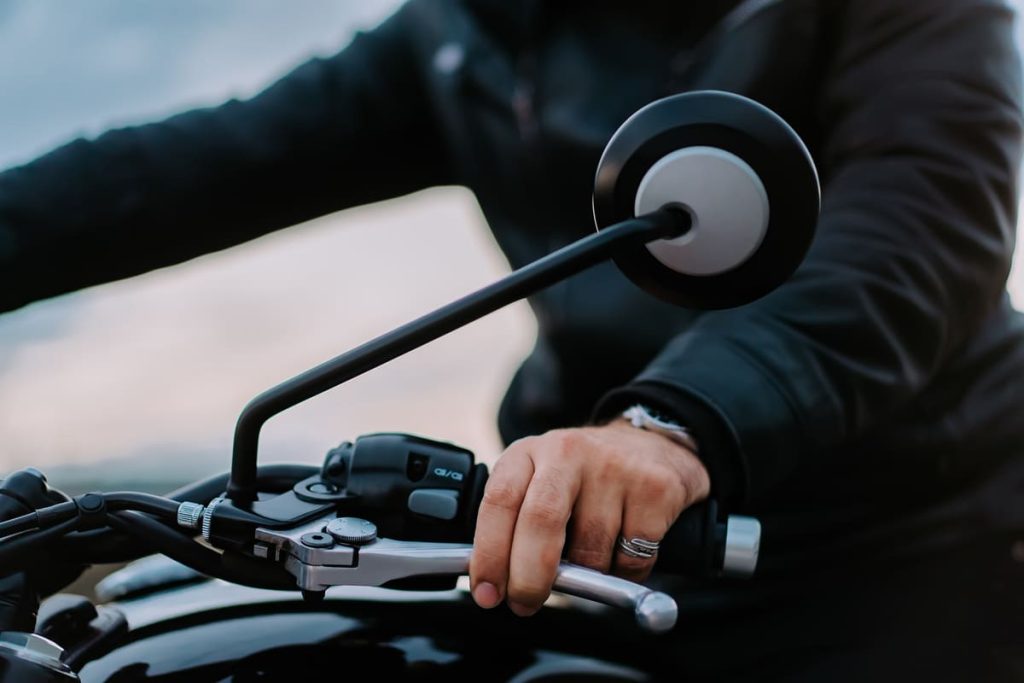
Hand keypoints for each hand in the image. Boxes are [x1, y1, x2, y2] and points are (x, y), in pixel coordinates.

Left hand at [469, 418, 709, 615]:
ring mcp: (614, 467)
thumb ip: (516, 522)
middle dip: (529, 577)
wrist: (650, 447)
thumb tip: (497, 585)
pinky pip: (631, 559)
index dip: (489, 553)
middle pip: (541, 521)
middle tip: (525, 604)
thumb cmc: (583, 478)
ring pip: (590, 551)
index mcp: (529, 452)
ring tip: (587, 562)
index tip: (487, 593)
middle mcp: (568, 452)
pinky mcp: (655, 488)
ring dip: (585, 578)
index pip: (499, 501)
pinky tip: (621, 552)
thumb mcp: (539, 481)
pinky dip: (622, 574)